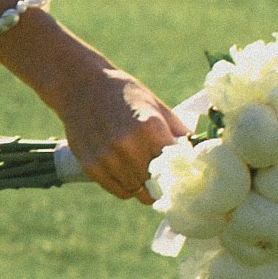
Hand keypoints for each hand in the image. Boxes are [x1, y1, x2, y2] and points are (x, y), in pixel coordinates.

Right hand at [53, 63, 187, 203]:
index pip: (175, 167)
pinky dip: (128, 188)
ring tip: (145, 174)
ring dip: (145, 187)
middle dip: (163, 184)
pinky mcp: (91, 166)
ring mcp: (107, 158)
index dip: (180, 172)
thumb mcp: (156, 106)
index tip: (183, 174)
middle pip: (157, 184)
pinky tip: (129, 175)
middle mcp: (127, 145)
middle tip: (166, 179)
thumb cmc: (124, 94)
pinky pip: (120, 192)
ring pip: (138, 191)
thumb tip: (197, 156)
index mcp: (149, 127)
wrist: (80, 86)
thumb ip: (178, 132)